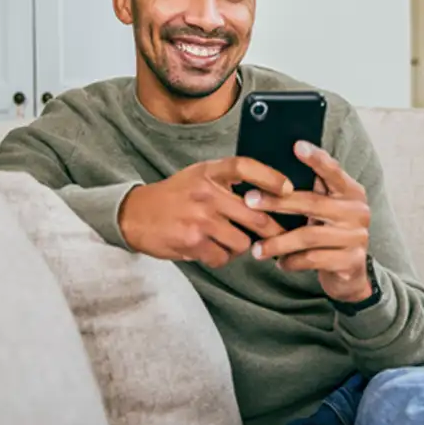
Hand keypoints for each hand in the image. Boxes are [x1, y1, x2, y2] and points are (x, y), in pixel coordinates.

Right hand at [118, 157, 290, 267]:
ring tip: (228, 240)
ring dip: (241, 246)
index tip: (289, 188)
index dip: (270, 177)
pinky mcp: (192, 241)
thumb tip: (272, 194)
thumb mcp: (199, 176)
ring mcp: (199, 218)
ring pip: (242, 241)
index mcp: (209, 172)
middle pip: (255, 214)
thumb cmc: (176, 195)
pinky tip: (210, 249)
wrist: (135, 214)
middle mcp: (205, 192)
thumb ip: (228, 181)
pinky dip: (220, 257)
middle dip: (273, 230)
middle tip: (282, 236)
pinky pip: (222, 257)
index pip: (244, 167)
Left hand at [246, 141, 372, 301]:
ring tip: (256, 249)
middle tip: (249, 201)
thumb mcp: (326, 209)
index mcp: (351, 192)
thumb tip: (273, 171)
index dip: (316, 159)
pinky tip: (279, 262)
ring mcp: (357, 237)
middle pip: (313, 203)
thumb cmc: (329, 233)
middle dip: (277, 202)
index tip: (296, 146)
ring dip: (278, 242)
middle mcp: (358, 211)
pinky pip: (313, 260)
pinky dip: (292, 261)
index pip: (333, 171)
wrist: (350, 274)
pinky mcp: (351, 262)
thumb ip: (313, 191)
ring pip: (309, 236)